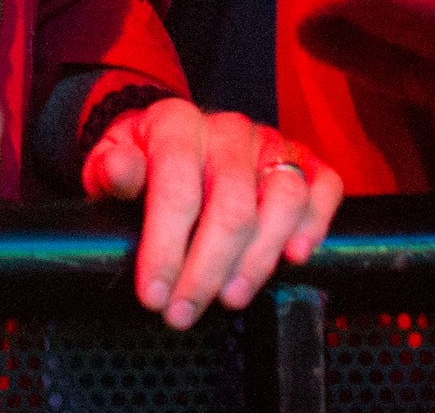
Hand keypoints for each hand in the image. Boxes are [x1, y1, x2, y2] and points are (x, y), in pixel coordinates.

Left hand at [83, 100, 339, 326]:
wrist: (174, 140)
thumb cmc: (143, 161)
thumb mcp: (109, 162)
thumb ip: (113, 169)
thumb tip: (120, 171)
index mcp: (177, 123)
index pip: (177, 188)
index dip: (165, 249)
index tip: (153, 295)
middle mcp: (229, 128)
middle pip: (232, 205)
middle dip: (207, 270)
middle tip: (184, 312)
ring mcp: (270, 143)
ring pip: (284, 198)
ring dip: (259, 258)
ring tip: (231, 297)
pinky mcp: (303, 160)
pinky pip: (326, 186)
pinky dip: (317, 223)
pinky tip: (295, 257)